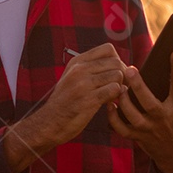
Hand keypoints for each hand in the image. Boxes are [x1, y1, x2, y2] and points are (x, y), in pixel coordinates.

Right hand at [5, 43, 125, 170]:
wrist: (49, 123)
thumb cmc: (64, 103)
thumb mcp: (72, 78)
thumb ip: (90, 69)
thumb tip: (118, 65)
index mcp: (77, 62)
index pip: (108, 49)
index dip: (117, 60)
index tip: (114, 73)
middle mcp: (80, 70)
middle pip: (116, 62)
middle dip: (123, 75)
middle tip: (119, 87)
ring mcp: (83, 84)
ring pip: (118, 75)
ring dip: (120, 87)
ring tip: (112, 95)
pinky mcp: (88, 100)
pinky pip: (114, 90)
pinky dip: (116, 97)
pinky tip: (109, 102)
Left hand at [106, 50, 172, 172]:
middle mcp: (164, 119)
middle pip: (149, 103)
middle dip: (139, 86)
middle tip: (130, 69)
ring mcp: (150, 129)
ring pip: (132, 116)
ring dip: (124, 101)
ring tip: (119, 85)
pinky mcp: (138, 137)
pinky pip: (122, 129)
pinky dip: (113, 118)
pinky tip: (110, 104)